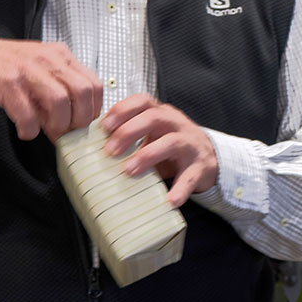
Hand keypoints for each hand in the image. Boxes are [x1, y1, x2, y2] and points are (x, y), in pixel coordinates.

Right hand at [0, 37, 102, 140]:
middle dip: (79, 120)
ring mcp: (29, 70)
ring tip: (49, 131)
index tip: (85, 123)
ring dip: (58, 124)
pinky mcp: (9, 83)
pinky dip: (30, 129)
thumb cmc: (14, 66)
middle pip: (82, 92)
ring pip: (59, 101)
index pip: (94, 83)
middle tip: (68, 132)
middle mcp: (49, 60)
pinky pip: (28, 113)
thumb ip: (62, 90)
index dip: (94, 109)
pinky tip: (26, 130)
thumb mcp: (45, 69)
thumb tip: (76, 123)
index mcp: (62, 56)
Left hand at [101, 94, 217, 207]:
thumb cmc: (172, 143)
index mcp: (161, 113)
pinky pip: (190, 176)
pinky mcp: (200, 166)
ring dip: (147, 155)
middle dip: (128, 132)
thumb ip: (130, 135)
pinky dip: (180, 188)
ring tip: (129, 171)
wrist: (208, 156)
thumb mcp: (153, 133)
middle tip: (110, 151)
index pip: (142, 102)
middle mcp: (175, 123)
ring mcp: (189, 143)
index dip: (122, 110)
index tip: (104, 126)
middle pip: (153, 117)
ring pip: (171, 142)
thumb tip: (93, 146)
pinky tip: (169, 200)